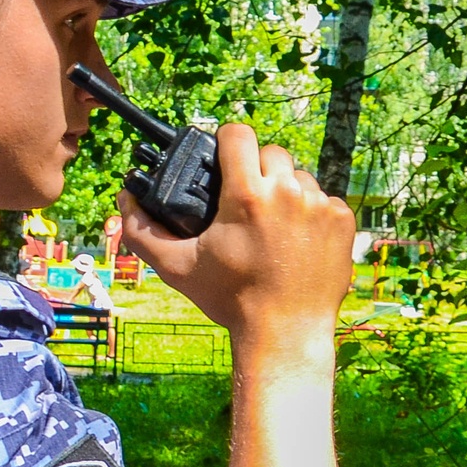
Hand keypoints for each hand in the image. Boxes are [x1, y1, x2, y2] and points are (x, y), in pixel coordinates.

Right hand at [117, 122, 354, 353]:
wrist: (285, 333)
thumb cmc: (231, 300)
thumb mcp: (177, 268)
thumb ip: (143, 231)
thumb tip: (124, 198)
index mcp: (246, 195)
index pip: (238, 134)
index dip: (227, 144)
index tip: (224, 161)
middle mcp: (287, 192)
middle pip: (270, 152)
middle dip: (256, 171)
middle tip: (247, 203)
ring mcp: (320, 205)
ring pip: (299, 176)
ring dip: (285, 192)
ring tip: (273, 226)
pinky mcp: (342, 220)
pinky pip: (324, 200)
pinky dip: (311, 214)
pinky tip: (297, 241)